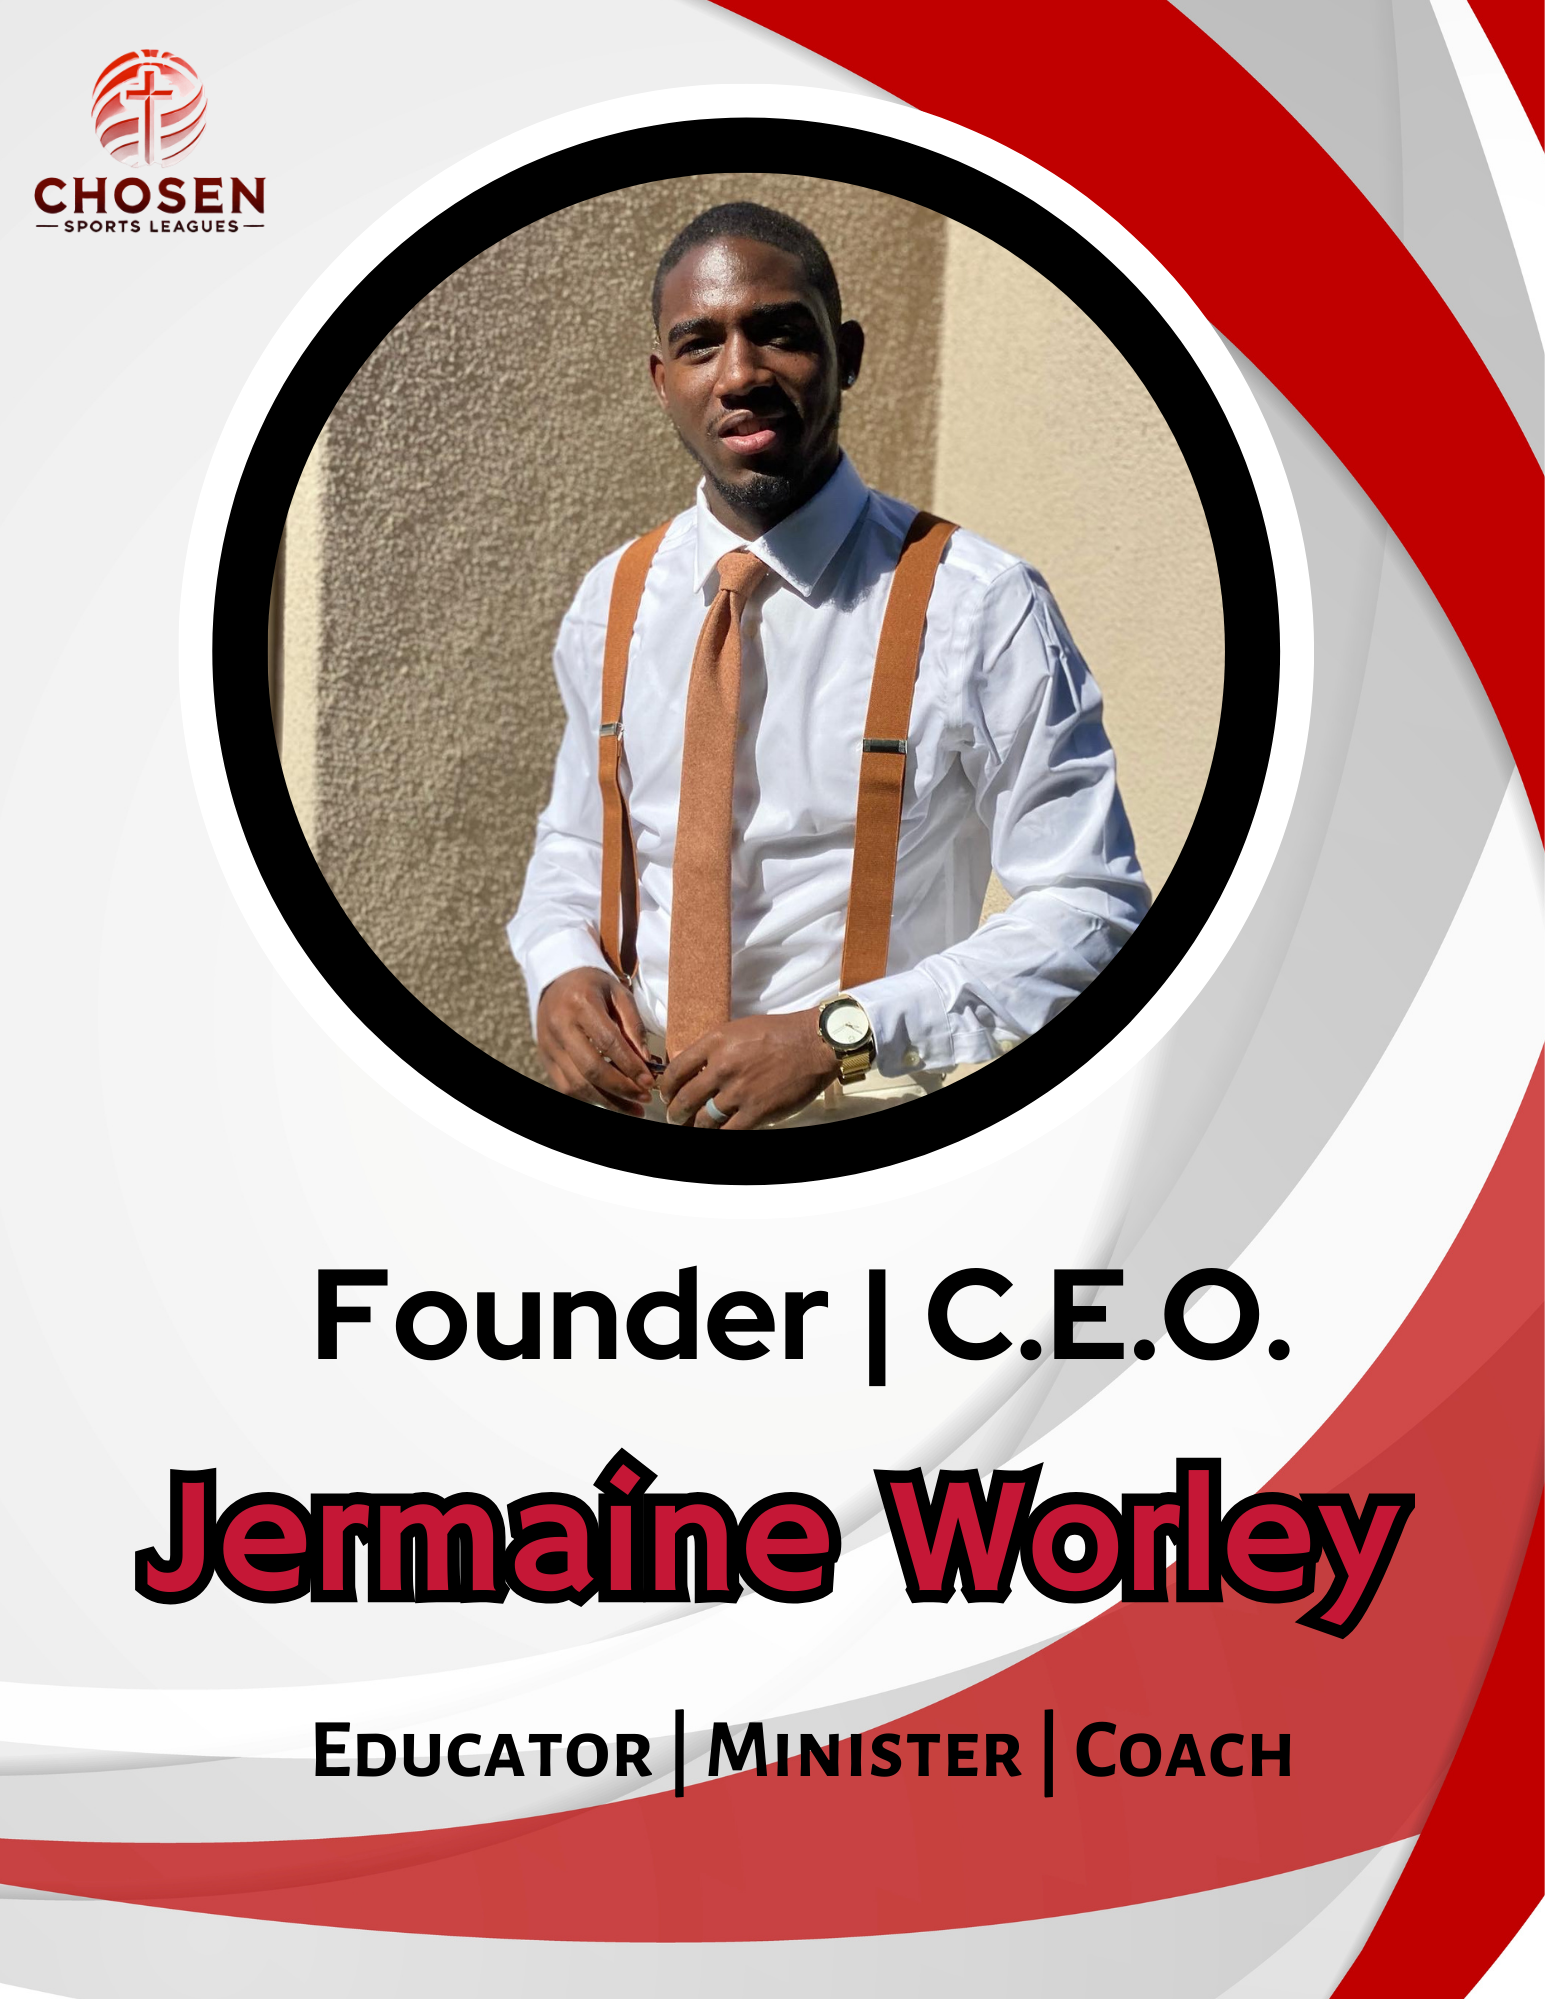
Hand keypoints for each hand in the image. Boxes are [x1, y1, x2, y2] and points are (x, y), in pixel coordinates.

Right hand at [536, 967, 654, 1114]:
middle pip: (590, 1068)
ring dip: (608, 1101)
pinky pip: (566, 1087)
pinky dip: (591, 1098)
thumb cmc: (594, 987)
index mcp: (580, 1003)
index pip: (608, 1042)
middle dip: (621, 1088)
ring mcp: (548, 1044)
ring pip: (577, 1084)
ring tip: (634, 1108)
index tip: (650, 1082)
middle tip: (645, 1098)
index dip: (630, 1065)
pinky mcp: (544, 1058)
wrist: (556, 980)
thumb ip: (634, 1025)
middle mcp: (559, 1025)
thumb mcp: (619, 993)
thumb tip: (646, 1061)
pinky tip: (612, 1101)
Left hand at [658, 1009, 839, 1129]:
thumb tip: (694, 1069)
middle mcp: (722, 1067)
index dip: (667, 1088)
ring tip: (695, 1129)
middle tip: (676, 1118)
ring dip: (695, 1128)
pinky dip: (718, 1136)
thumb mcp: (739, 1029)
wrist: (815, 1044)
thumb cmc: (781, 1034)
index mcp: (715, 1042)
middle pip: (684, 1099)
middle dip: (675, 1114)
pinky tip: (717, 1135)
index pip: (676, 1070)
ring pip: (703, 1120)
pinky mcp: (756, 1111)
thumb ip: (715, 1048)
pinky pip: (728, 1132)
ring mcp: (739, 1091)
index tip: (667, 1095)